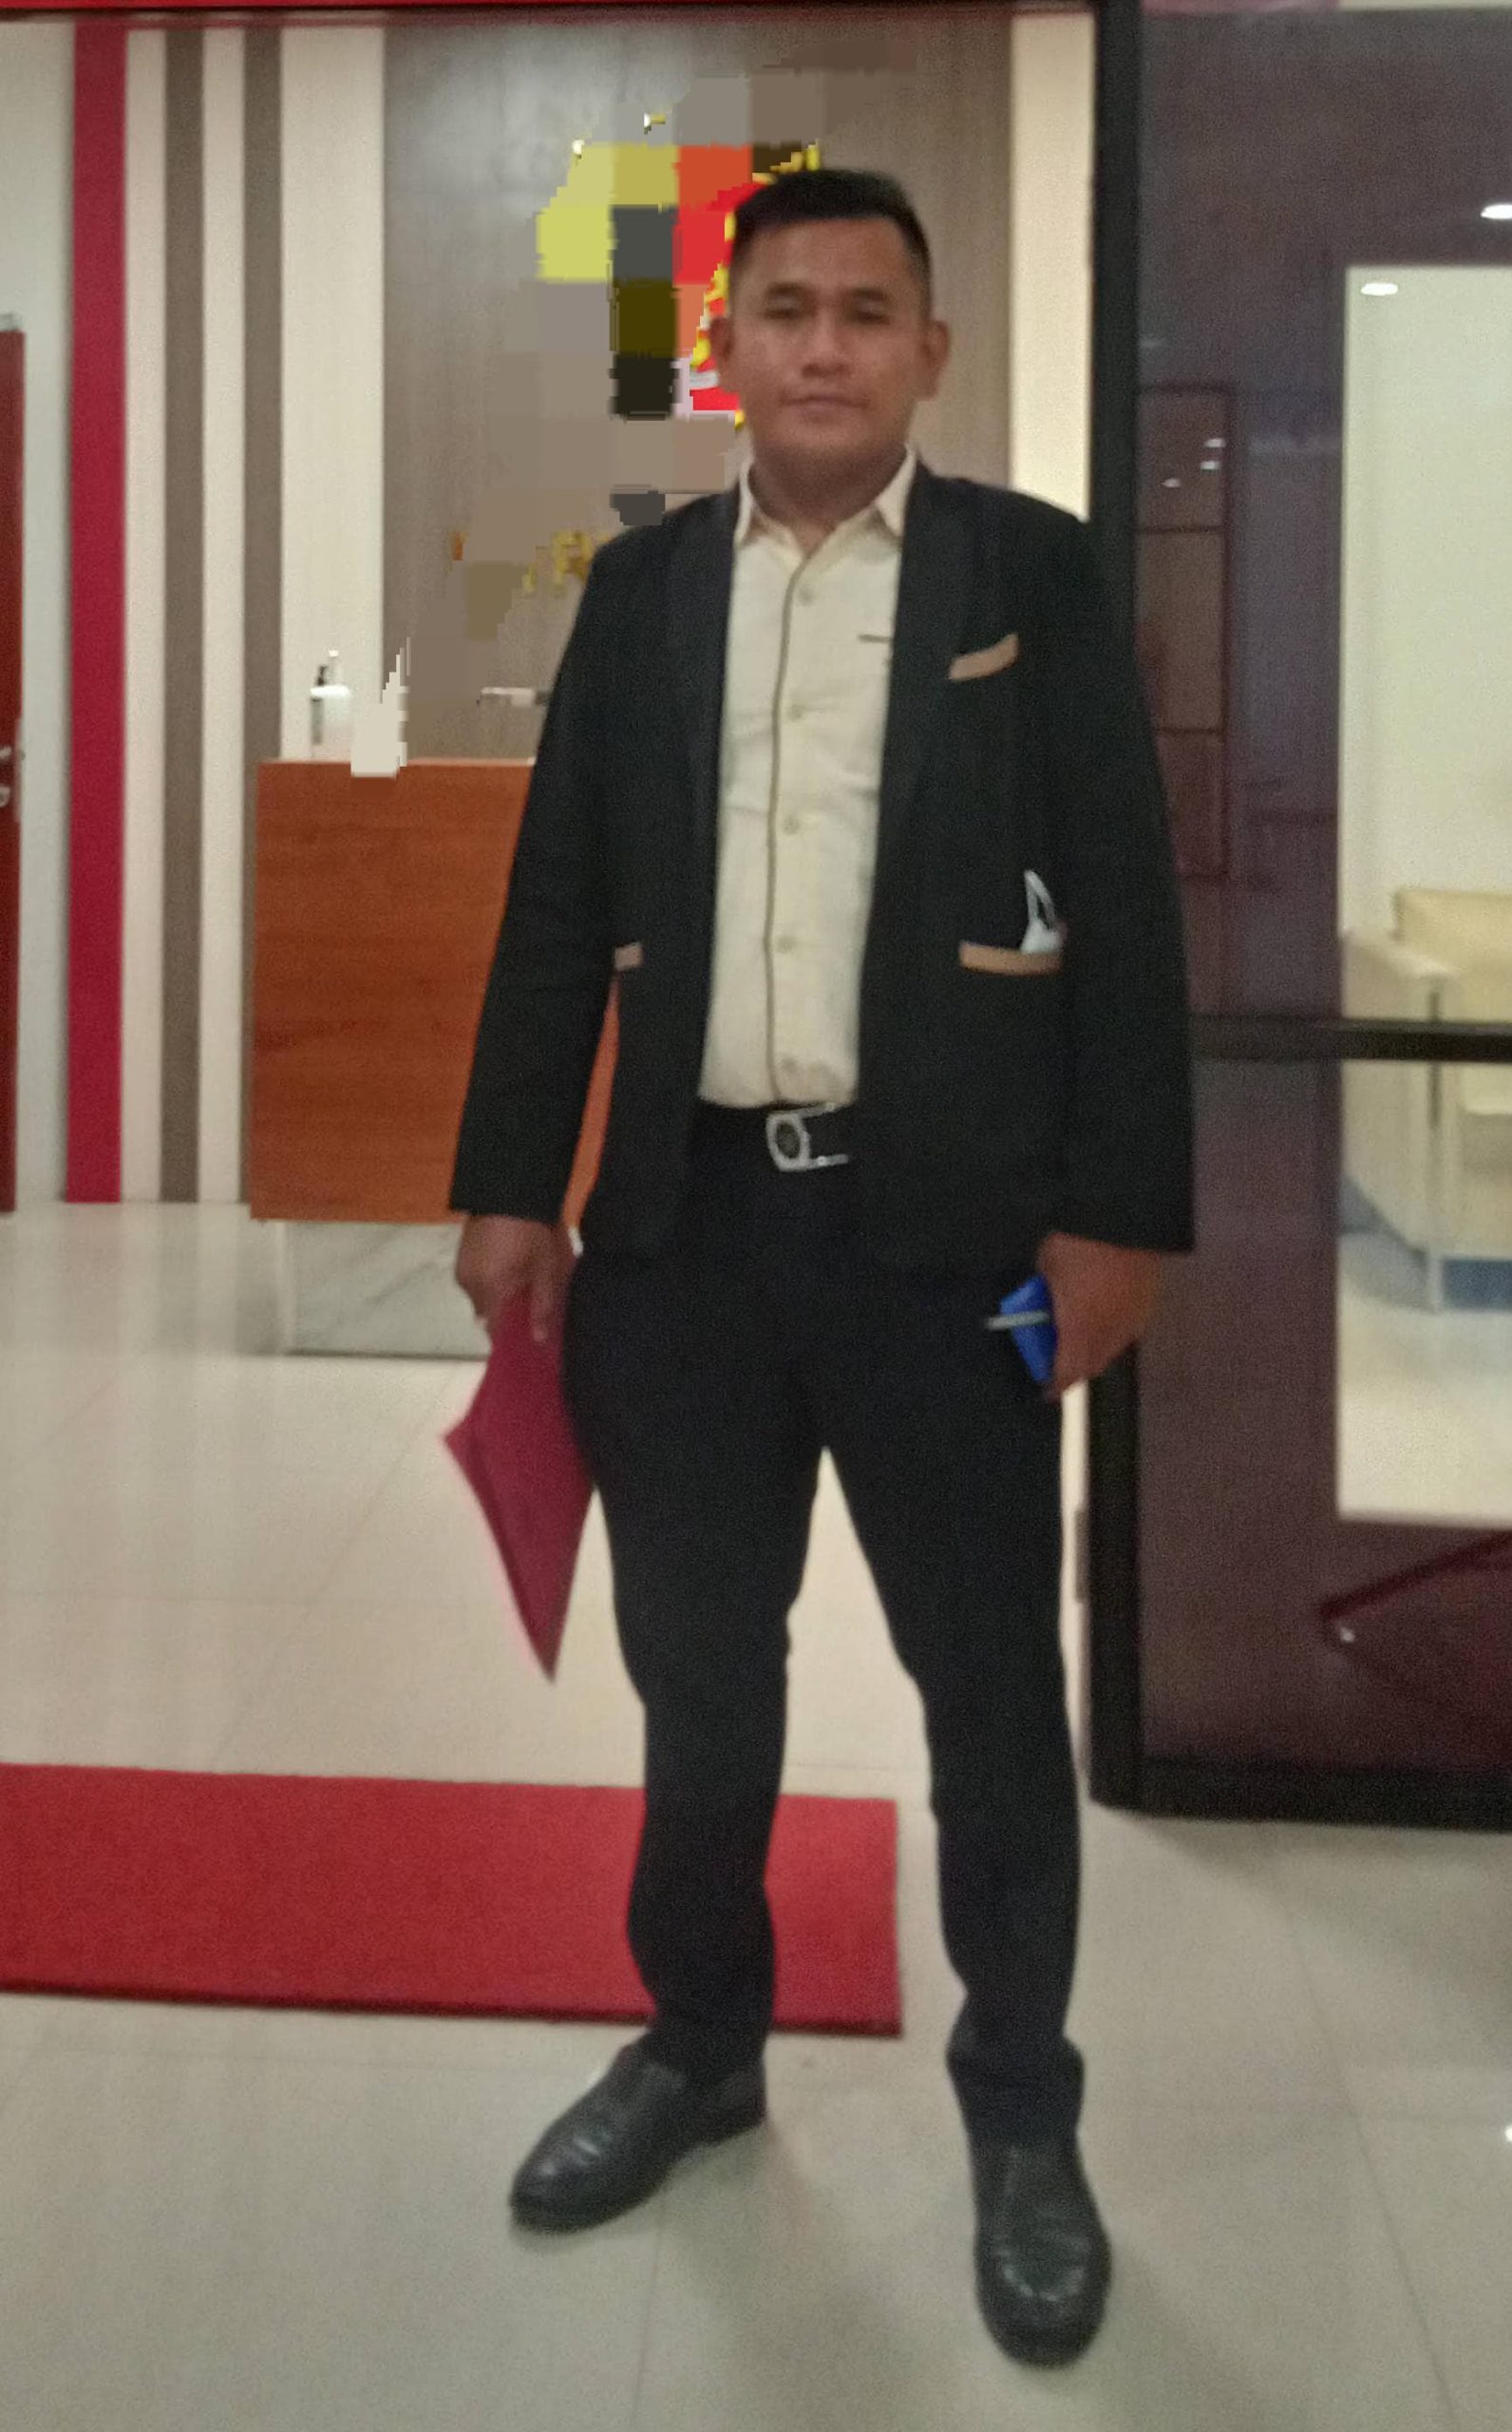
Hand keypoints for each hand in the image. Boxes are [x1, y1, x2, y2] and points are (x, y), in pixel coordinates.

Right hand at [455, 1215, 573, 1344]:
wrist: (509, 1187)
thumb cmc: (532, 1230)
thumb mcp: (545, 1268)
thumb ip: (542, 1305)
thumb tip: (538, 1340)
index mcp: (489, 1290)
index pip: (495, 1331)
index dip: (511, 1337)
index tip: (527, 1335)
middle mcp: (469, 1284)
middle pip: (487, 1313)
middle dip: (506, 1311)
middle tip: (531, 1299)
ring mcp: (462, 1267)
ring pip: (481, 1295)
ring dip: (498, 1292)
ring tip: (522, 1275)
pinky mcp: (461, 1253)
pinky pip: (476, 1277)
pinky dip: (490, 1277)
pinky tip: (508, 1263)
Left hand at [1035, 1231, 1162, 1398]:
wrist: (1126, 1216)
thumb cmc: (1076, 1241)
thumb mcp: (1046, 1267)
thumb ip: (1042, 1294)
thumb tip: (1040, 1301)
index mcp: (1081, 1330)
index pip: (1068, 1374)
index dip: (1054, 1384)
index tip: (1045, 1388)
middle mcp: (1112, 1334)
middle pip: (1092, 1366)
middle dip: (1074, 1366)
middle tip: (1057, 1354)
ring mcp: (1135, 1320)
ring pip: (1113, 1349)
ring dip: (1095, 1347)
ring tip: (1080, 1329)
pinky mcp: (1151, 1304)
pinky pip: (1128, 1328)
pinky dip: (1113, 1327)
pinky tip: (1104, 1310)